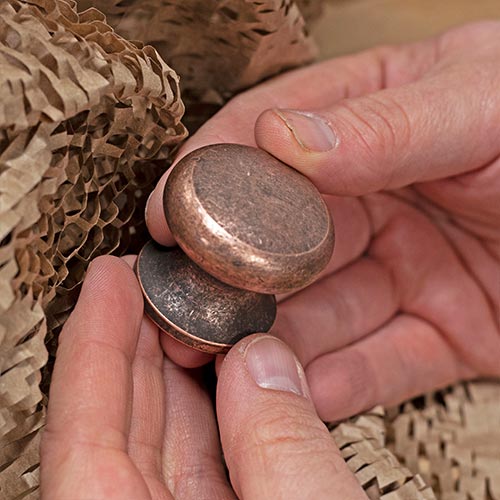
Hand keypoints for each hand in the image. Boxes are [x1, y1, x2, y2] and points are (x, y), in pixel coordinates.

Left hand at [40, 256, 364, 498]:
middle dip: (141, 340)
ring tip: (198, 310)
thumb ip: (283, 447)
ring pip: (174, 434)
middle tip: (154, 281)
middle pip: (126, 420)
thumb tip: (261, 364)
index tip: (110, 278)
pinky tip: (241, 371)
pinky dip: (226, 408)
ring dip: (188, 367)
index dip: (95, 342)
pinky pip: (218, 455)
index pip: (85, 431)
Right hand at [146, 21, 499, 420]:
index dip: (211, 175)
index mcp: (373, 123)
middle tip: (183, 300)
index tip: (169, 211)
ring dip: (268, 338)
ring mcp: (404, 268)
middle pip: (280, 239)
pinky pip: (377, 361)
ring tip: (219, 355)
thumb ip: (386, 122)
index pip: (268, 143)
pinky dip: (335, 380)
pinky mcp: (440, 330)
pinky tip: (293, 390)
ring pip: (319, 311)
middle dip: (228, 274)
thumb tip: (285, 139)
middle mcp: (376, 198)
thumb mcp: (485, 103)